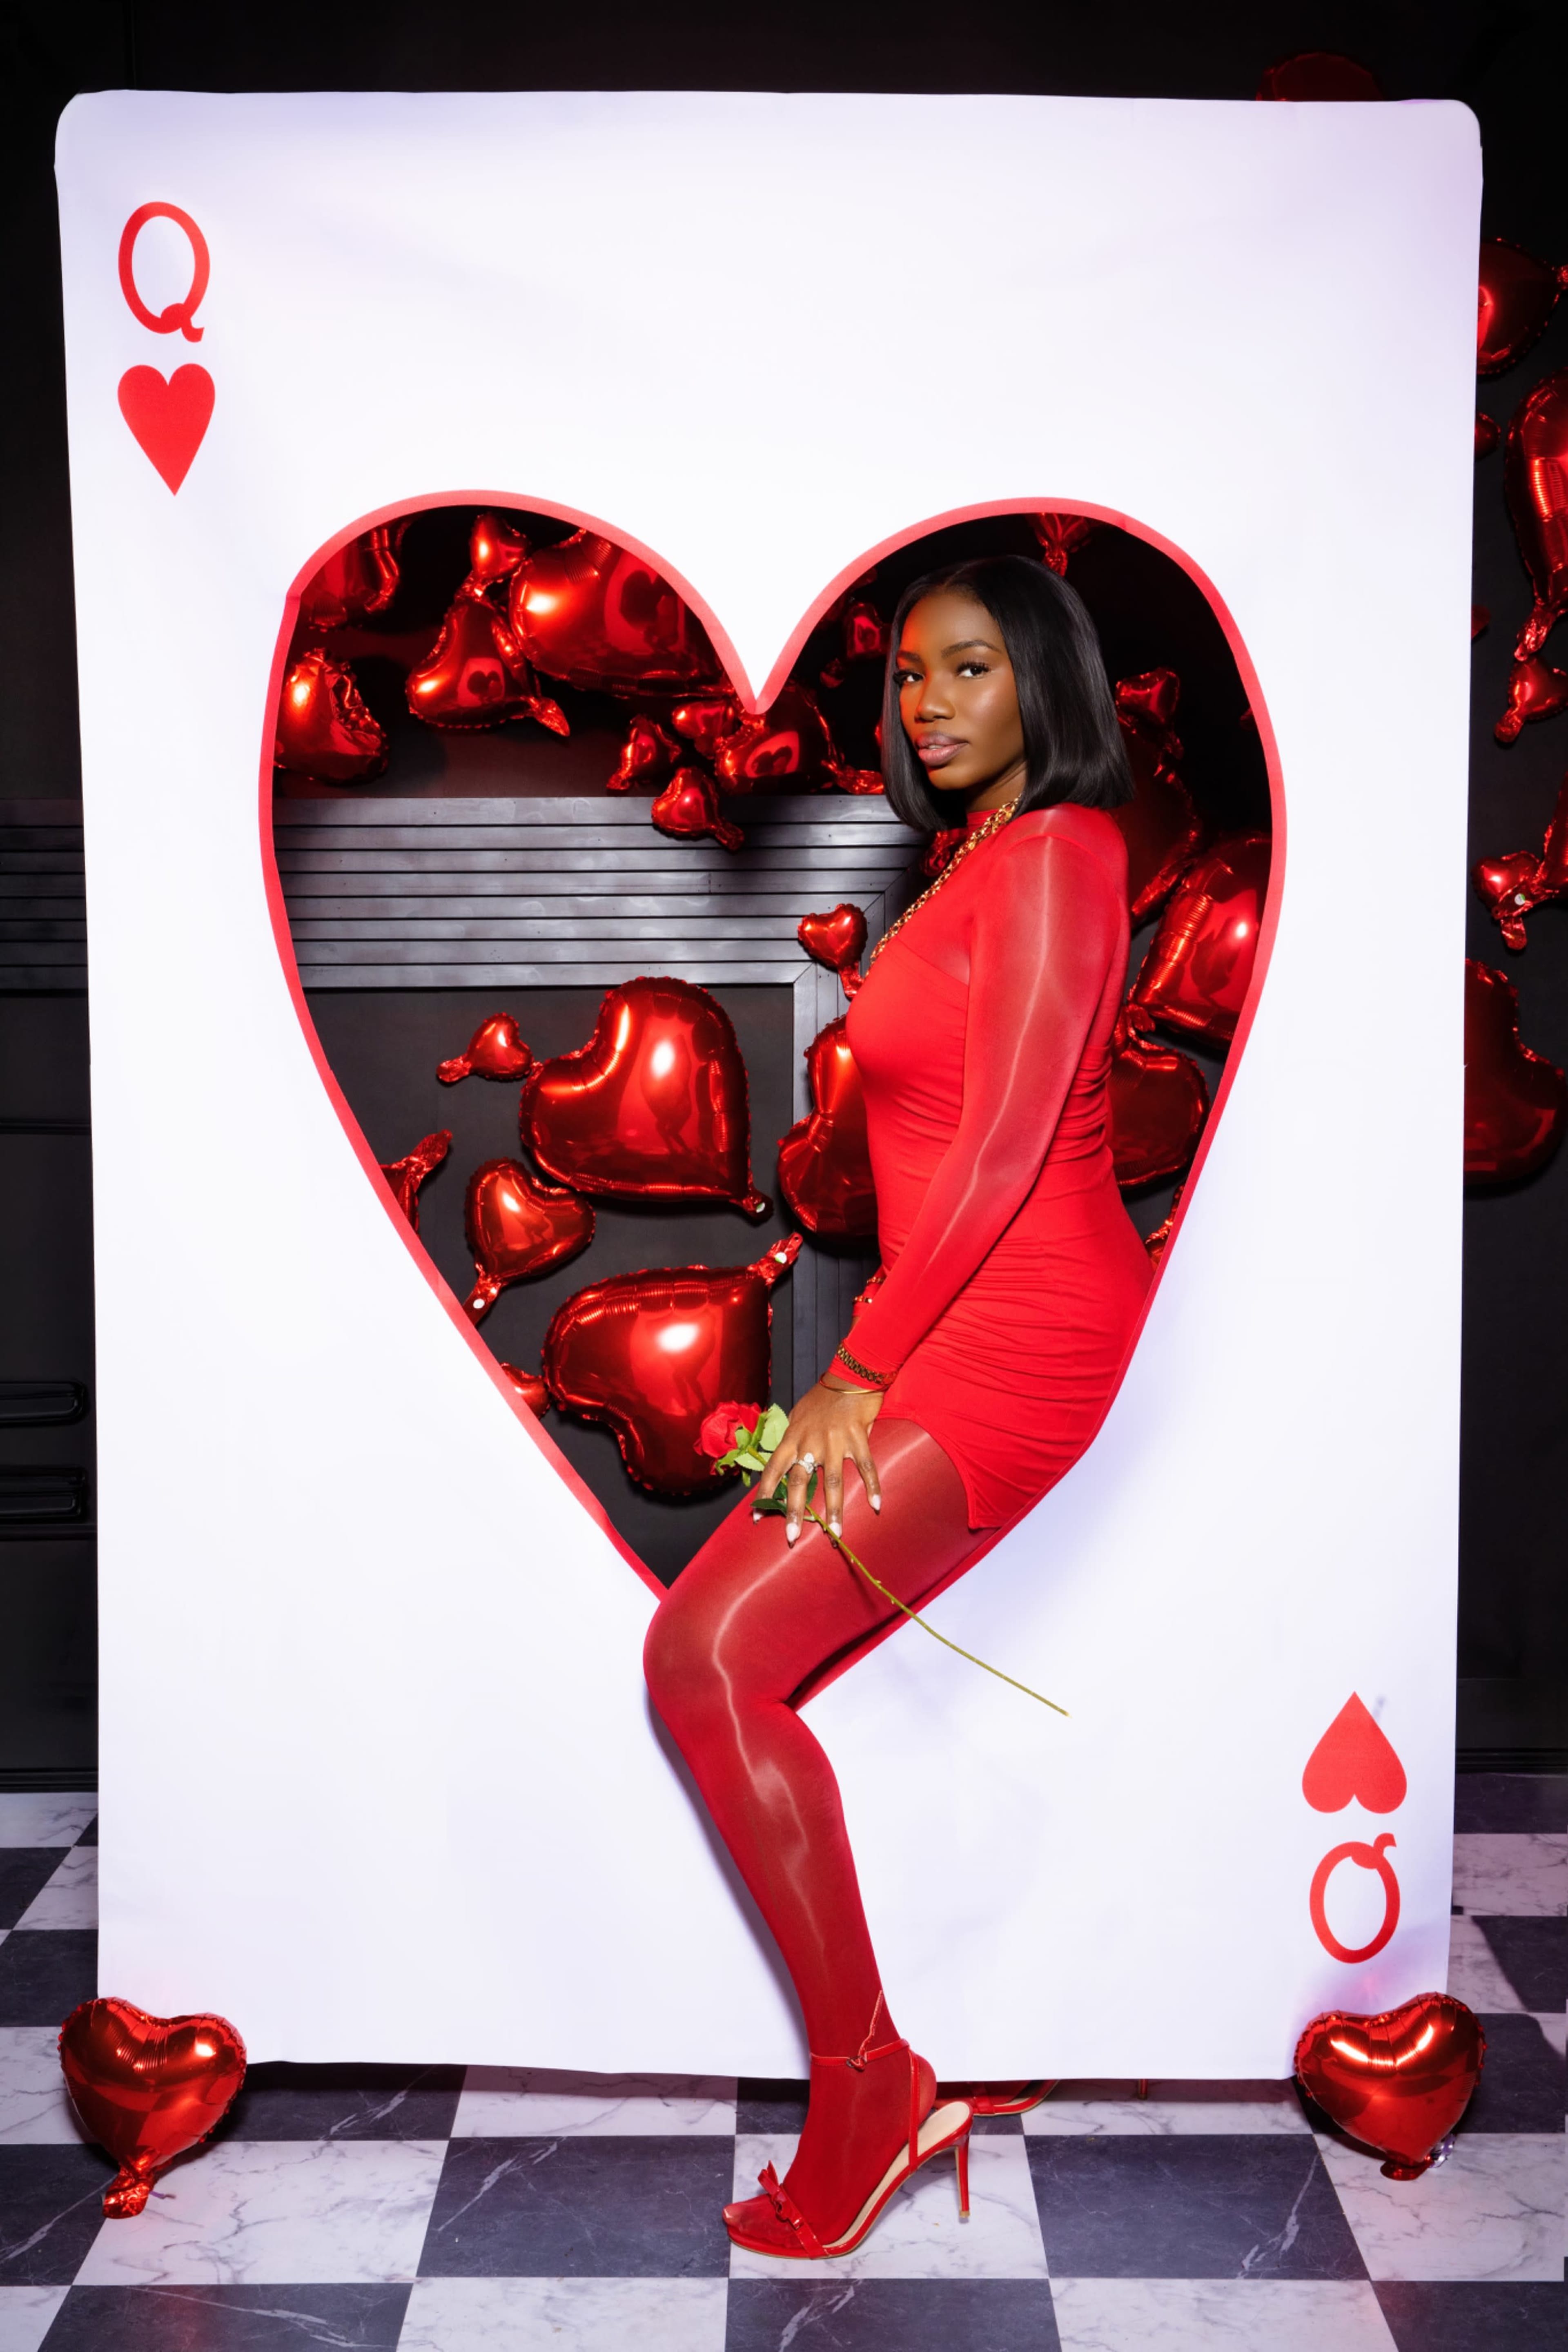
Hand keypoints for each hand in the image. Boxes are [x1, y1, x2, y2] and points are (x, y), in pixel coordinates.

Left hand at [756, 1377, 882, 1544]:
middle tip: (790, 1536)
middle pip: (798, 1481)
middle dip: (793, 1511)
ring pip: (833, 1482)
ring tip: (835, 1533)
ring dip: (834, 1510)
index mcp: (793, 1437)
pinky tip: (876, 1505)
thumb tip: (787, 1459)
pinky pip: (866, 1467)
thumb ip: (793, 1438)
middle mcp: (810, 1442)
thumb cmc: (823, 1397)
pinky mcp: (858, 1438)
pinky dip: (873, 1487)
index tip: (757, 1515)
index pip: (773, 1469)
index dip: (764, 1493)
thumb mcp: (799, 1415)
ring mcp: (834, 1441)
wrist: (850, 1376)